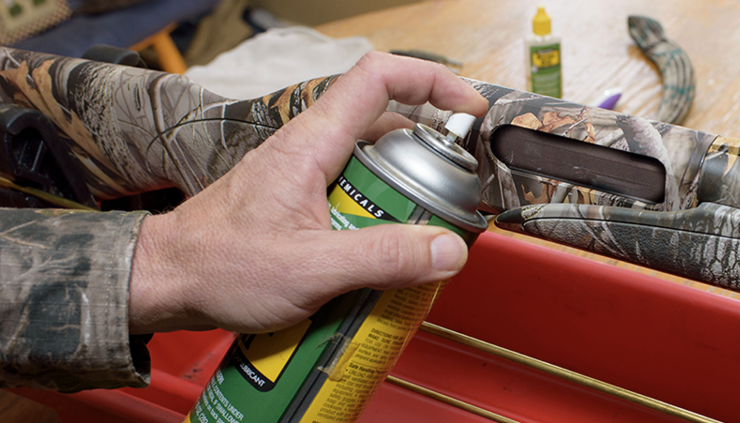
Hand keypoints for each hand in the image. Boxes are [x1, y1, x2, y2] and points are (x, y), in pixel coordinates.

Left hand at [127, 52, 487, 333]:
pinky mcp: (301, 199)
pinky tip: (381, 255)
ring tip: (418, 235)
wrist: (163, 282)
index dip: (432, 81)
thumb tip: (446, 249)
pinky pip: (356, 191)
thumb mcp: (309, 270)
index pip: (379, 78)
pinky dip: (379, 213)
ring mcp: (305, 172)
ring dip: (404, 192)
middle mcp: (310, 148)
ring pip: (374, 162)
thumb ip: (382, 258)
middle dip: (429, 157)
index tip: (468, 109)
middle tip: (451, 196)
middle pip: (389, 125)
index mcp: (311, 144)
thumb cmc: (215, 266)